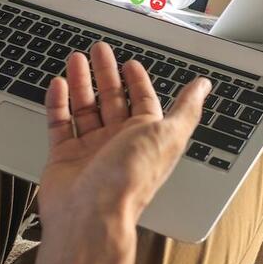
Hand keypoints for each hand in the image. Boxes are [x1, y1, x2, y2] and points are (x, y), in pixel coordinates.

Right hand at [39, 42, 210, 229]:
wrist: (91, 213)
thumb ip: (186, 108)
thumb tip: (204, 87)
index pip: (142, 102)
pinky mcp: (63, 157)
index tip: (129, 63)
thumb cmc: (130, 177)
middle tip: (98, 50)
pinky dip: (58, 104)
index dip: (137, 81)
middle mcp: (117, 144)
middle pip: (111, 100)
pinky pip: (60, 124)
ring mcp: (89, 151)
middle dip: (105, 74)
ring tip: (75, 59)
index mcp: (144, 138)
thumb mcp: (168, 135)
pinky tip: (58, 86)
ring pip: (84, 109)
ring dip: (81, 83)